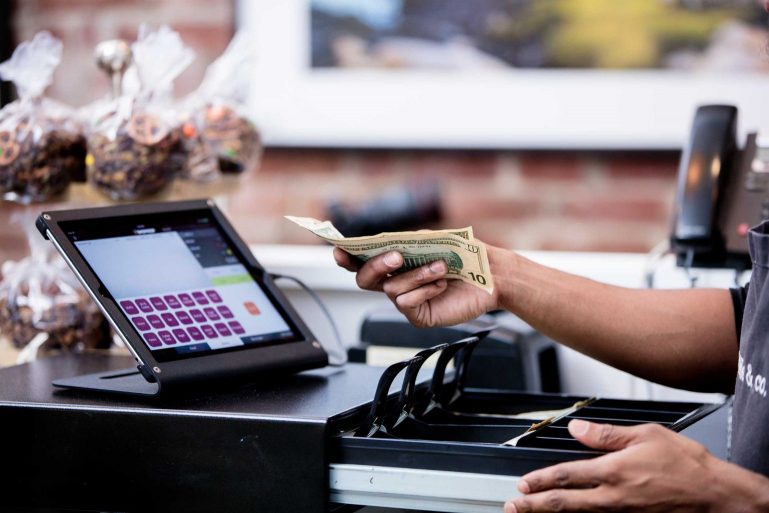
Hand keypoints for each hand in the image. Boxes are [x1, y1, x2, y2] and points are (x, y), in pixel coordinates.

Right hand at [333, 247, 498, 327]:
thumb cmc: (464, 254)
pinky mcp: (419, 315)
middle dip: (375, 265)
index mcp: (396, 261)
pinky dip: (424, 290)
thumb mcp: (434, 240)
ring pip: (391, 288)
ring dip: (416, 274)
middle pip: (364, 278)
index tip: (339, 251)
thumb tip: (387, 243)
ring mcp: (406, 299)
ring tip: (440, 268)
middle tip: (397, 256)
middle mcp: (397, 280)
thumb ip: (408, 241)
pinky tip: (441, 285)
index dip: (347, 257)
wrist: (491, 275)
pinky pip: (406, 303)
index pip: (362, 260)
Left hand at [505, 419, 754, 512]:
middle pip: (565, 504)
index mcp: (614, 472)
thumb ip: (606, 434)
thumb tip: (576, 429)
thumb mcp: (646, 436)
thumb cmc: (686, 465)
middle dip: (535, 506)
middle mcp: (614, 498)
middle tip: (514, 506)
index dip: (541, 481)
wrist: (716, 496)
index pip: (567, 476)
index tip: (524, 484)